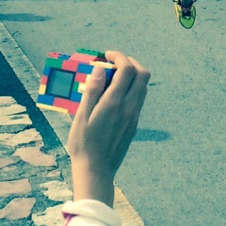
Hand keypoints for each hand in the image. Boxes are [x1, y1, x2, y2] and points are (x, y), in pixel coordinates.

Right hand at [67, 51, 148, 206]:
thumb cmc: (83, 144)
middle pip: (143, 74)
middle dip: (131, 62)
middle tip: (114, 63)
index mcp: (114, 103)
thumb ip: (92, 91)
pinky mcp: (134, 124)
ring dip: (133, 76)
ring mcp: (134, 116)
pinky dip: (132, 89)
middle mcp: (129, 107)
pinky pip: (139, 99)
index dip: (119, 56)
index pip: (127, 69)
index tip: (107, 55)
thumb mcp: (81, 116)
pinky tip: (115, 95)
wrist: (97, 171)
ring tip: (113, 77)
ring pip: (144, 87)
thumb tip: (99, 68)